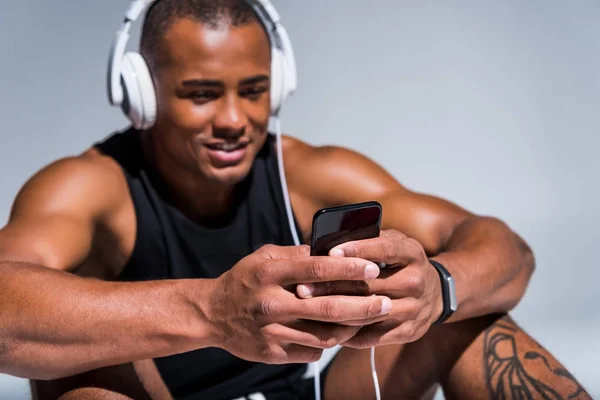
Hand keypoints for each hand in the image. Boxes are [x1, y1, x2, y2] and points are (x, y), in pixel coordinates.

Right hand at [205, 244, 391, 363]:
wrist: (212, 314)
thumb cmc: (244, 280)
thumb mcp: (263, 257)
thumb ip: (295, 253)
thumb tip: (331, 251)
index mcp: (269, 273)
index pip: (317, 268)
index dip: (349, 269)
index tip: (373, 268)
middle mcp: (270, 303)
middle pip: (327, 307)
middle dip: (363, 306)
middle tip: (387, 302)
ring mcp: (271, 332)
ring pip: (324, 335)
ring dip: (352, 328)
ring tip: (370, 319)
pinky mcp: (272, 353)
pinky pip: (312, 352)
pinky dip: (329, 342)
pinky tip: (339, 333)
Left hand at [296, 230, 442, 347]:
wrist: (437, 293)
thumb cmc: (401, 262)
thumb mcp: (394, 243)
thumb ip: (369, 240)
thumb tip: (329, 242)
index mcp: (412, 254)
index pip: (385, 249)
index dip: (357, 250)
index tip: (330, 253)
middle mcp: (417, 281)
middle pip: (371, 285)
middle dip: (333, 286)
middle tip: (303, 287)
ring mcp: (415, 309)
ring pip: (368, 313)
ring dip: (336, 312)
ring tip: (308, 308)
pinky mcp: (409, 332)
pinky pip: (373, 337)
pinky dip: (348, 334)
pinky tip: (325, 327)